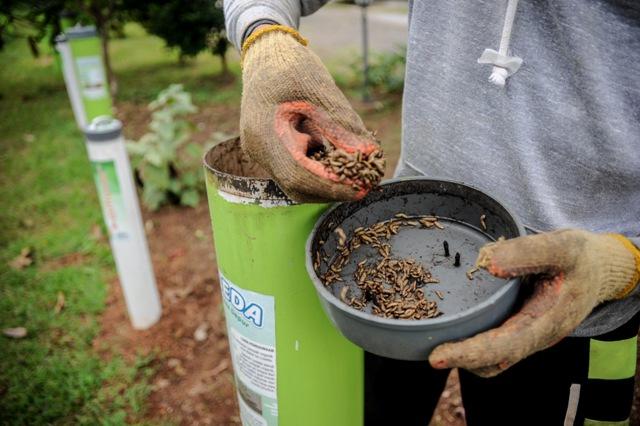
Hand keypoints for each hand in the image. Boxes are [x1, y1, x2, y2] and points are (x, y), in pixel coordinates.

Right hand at [240, 26, 382, 202]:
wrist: (266, 53)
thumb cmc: (290, 65)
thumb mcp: (320, 89)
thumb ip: (343, 125)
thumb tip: (369, 155)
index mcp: (264, 133)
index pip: (297, 175)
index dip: (330, 186)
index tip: (361, 188)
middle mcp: (258, 148)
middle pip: (296, 186)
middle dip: (332, 188)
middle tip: (365, 184)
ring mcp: (261, 151)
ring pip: (296, 182)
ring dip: (327, 181)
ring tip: (357, 171)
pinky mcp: (270, 150)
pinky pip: (295, 170)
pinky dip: (319, 169)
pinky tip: (340, 159)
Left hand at [429, 229, 639, 376]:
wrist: (598, 268)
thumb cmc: (582, 259)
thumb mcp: (564, 246)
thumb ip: (529, 252)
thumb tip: (487, 263)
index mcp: (546, 323)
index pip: (503, 348)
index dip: (469, 353)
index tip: (438, 356)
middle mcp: (534, 336)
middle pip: (492, 361)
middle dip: (461, 357)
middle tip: (428, 350)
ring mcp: (526, 334)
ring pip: (491, 356)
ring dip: (466, 352)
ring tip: (436, 337)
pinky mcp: (519, 326)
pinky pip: (493, 341)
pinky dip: (472, 338)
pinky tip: (454, 320)